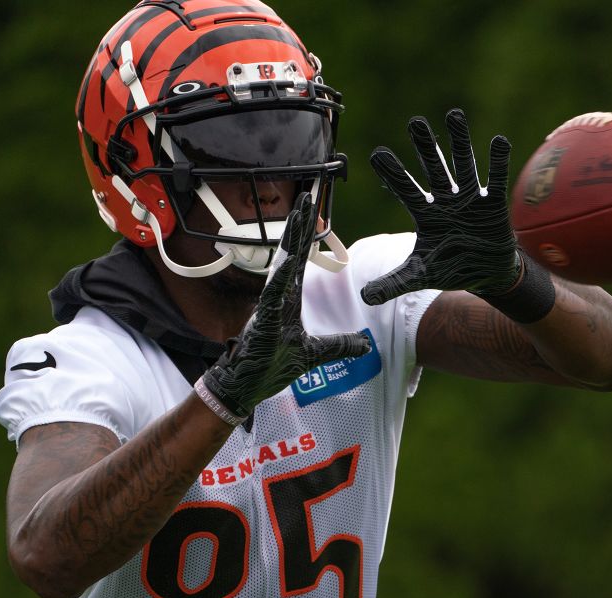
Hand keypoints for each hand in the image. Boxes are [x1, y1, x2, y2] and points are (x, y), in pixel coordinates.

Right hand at [199, 193, 371, 420]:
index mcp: (288, 301)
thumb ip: (339, 346)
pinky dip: (282, 277)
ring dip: (291, 239)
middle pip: (291, 255)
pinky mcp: (264, 323)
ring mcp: (269, 308)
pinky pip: (274, 295)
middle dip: (299, 226)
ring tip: (298, 214)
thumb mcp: (314, 356)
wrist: (245, 387)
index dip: (306, 237)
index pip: (300, 262)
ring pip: (282, 265)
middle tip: (307, 197)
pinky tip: (291, 258)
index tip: (311, 211)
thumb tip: (366, 345)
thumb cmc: (270, 368)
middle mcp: (278, 298)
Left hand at [362, 109, 519, 304]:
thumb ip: (392, 284)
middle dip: (425, 146)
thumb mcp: (418, 276)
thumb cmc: (450, 268)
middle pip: (433, 169)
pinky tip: (498, 141)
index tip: (377, 153)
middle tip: (415, 122)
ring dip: (460, 142)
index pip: (405, 190)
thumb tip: (363, 297)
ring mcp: (470, 199)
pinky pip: (497, 179)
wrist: (485, 275)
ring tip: (454, 114)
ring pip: (463, 165)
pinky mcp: (494, 204)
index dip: (393, 173)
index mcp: (425, 215)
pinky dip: (498, 162)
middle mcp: (445, 201)